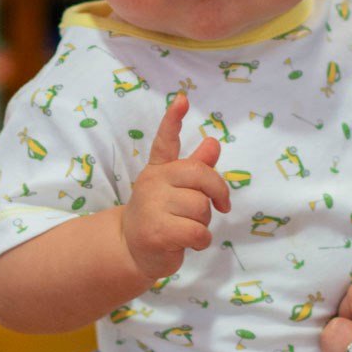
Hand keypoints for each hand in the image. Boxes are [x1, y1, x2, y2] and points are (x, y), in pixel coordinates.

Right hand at [122, 94, 230, 279]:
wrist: (131, 251)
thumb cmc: (160, 217)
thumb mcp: (176, 190)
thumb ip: (195, 167)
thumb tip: (213, 142)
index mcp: (158, 170)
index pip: (165, 141)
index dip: (173, 120)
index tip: (183, 99)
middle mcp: (153, 182)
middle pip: (201, 176)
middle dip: (217, 192)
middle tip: (220, 206)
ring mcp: (152, 206)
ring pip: (201, 207)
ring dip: (204, 223)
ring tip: (188, 227)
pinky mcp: (157, 232)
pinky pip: (198, 231)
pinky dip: (202, 241)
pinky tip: (191, 243)